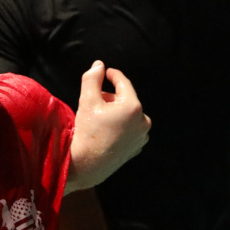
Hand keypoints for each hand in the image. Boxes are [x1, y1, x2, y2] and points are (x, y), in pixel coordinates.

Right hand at [68, 61, 150, 190]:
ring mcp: (142, 136)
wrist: (87, 164)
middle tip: (95, 102)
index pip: (123, 83)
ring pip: (129, 114)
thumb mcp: (87, 101)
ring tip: (99, 118)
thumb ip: (92, 78)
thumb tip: (99, 64)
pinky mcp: (138, 147)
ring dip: (116, 111)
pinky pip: (130, 128)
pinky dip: (120, 125)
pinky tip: (106, 130)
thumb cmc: (87, 131)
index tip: (105, 72)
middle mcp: (143, 121)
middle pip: (126, 99)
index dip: (113, 75)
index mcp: (133, 107)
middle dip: (111, 98)